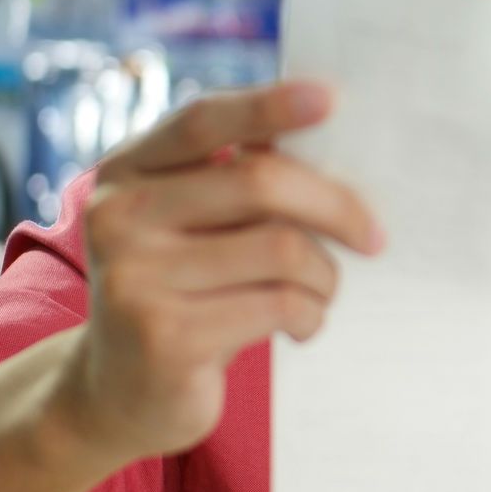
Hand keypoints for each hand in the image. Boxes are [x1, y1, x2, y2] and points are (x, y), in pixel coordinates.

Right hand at [54, 81, 381, 463]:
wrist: (117, 393)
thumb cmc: (180, 293)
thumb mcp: (190, 227)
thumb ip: (235, 184)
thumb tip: (328, 140)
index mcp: (127, 172)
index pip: (203, 121)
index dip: (268, 105)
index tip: (331, 98)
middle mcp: (119, 216)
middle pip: (261, 182)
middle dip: (336, 207)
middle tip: (373, 237)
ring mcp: (135, 277)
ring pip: (282, 249)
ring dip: (324, 275)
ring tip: (319, 293)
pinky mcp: (165, 336)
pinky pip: (279, 305)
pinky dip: (310, 315)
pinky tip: (301, 326)